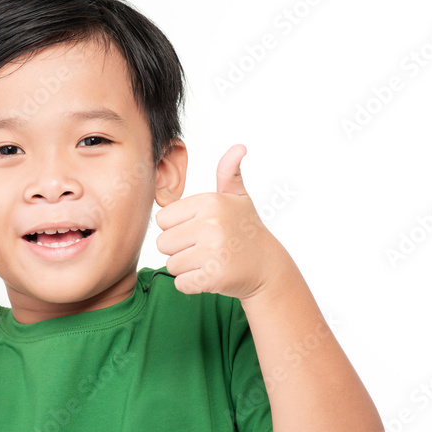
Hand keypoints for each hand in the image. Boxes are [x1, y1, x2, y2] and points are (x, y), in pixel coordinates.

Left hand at [154, 144, 286, 298]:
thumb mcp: (238, 198)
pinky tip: (209, 275)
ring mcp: (213, 251)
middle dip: (179, 249)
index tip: (198, 229)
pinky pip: (181, 283)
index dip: (177, 227)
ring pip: (171, 264)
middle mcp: (211, 224)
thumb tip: (239, 148)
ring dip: (185, 267)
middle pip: (163, 243)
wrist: (267, 267)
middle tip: (204, 248)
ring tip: (208, 260)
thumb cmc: (245, 230)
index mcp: (210, 202)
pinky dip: (191, 284)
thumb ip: (228, 173)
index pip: (163, 219)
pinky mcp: (213, 276)